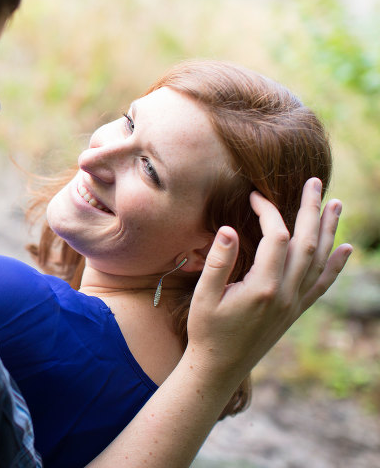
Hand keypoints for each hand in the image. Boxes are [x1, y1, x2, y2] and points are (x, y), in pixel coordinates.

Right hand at [186, 177, 352, 379]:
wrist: (220, 367)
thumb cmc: (206, 330)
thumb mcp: (203, 296)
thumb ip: (217, 262)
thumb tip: (228, 229)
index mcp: (263, 287)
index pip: (276, 237)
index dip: (268, 211)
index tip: (254, 195)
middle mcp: (286, 294)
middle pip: (306, 243)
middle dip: (311, 210)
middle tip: (314, 182)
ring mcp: (294, 303)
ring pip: (319, 260)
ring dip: (329, 230)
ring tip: (336, 203)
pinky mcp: (296, 311)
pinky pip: (322, 284)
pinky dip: (337, 265)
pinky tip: (346, 249)